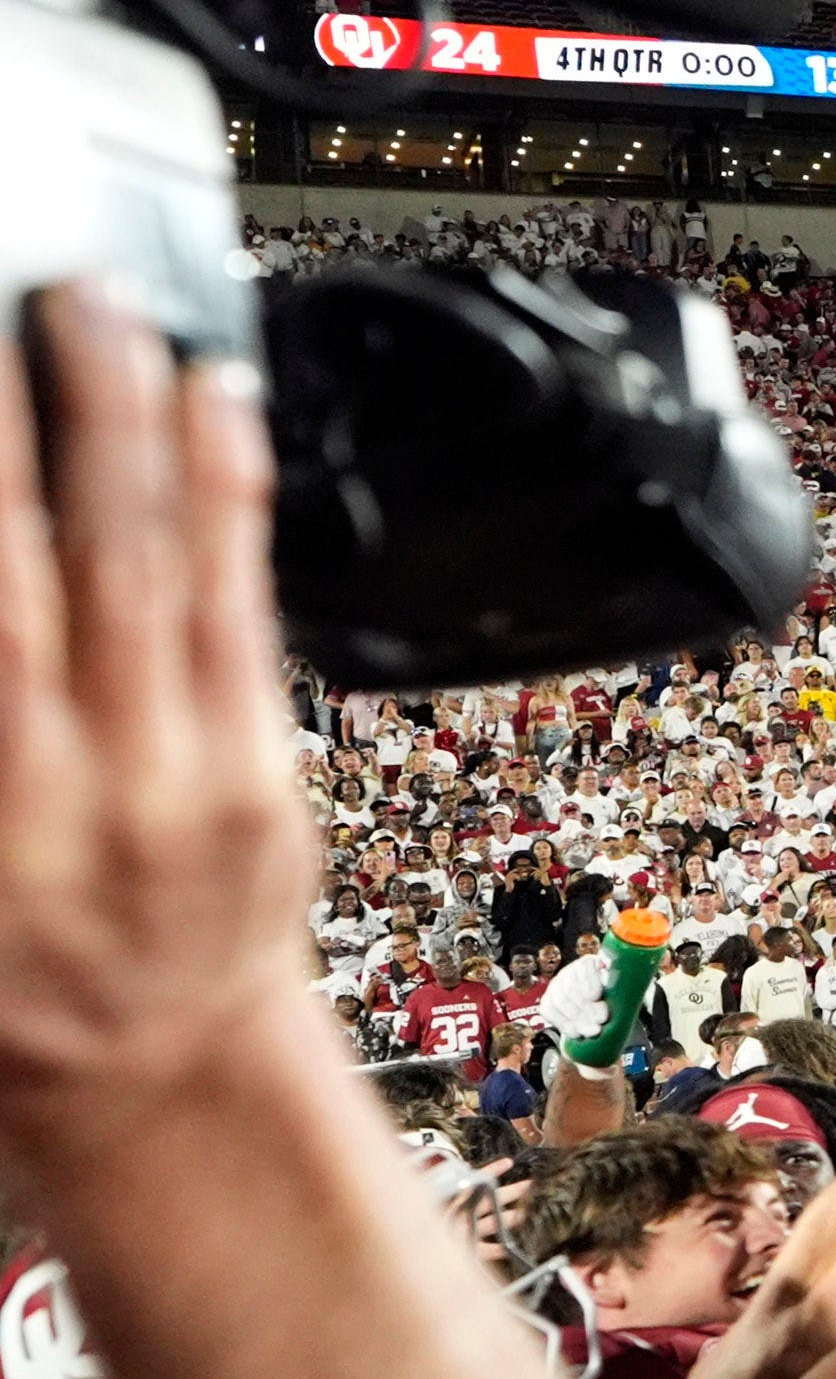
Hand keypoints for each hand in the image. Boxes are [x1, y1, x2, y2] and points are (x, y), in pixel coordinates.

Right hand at [0, 290, 315, 1132]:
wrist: (156, 1084)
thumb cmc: (6, 992)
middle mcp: (82, 795)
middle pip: (65, 567)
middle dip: (51, 417)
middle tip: (50, 293)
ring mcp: (187, 780)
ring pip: (168, 570)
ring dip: (140, 427)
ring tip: (116, 316)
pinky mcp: (267, 773)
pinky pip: (252, 609)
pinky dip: (232, 498)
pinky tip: (218, 411)